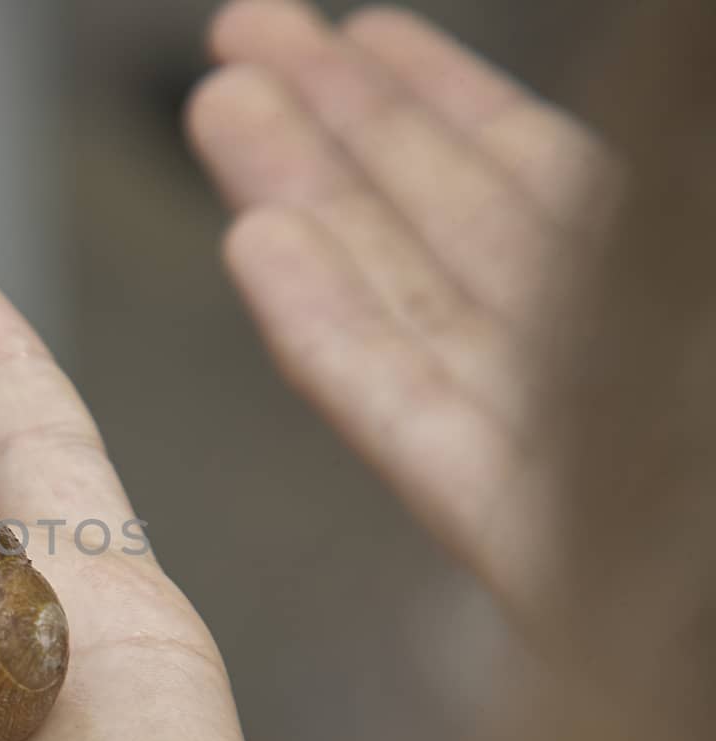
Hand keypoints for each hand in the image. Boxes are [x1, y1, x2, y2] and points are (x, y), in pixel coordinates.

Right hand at [187, 0, 617, 618]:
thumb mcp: (707, 294)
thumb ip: (651, 217)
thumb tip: (611, 122)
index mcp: (660, 311)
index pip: (538, 185)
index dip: (438, 101)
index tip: (355, 39)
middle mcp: (605, 372)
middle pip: (447, 230)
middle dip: (336, 130)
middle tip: (241, 42)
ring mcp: (561, 455)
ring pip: (409, 302)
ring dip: (308, 196)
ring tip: (226, 105)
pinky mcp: (529, 538)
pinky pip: (414, 417)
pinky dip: (331, 335)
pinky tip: (262, 254)